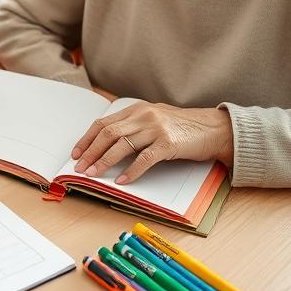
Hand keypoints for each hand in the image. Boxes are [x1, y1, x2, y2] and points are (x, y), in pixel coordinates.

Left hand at [70, 101, 233, 184]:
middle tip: (80, 167)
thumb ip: (134, 126)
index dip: (87, 138)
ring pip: (122, 145)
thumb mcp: (154, 119)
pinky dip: (131, 171)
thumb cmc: (183, 127)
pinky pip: (144, 159)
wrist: (213, 128)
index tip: (76, 153)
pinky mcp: (168, 143)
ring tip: (93, 174)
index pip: (104, 123)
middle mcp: (143, 115)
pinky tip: (122, 180)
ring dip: (104, 162)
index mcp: (137, 110)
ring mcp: (156, 128)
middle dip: (90, 151)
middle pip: (108, 133)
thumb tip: (108, 145)